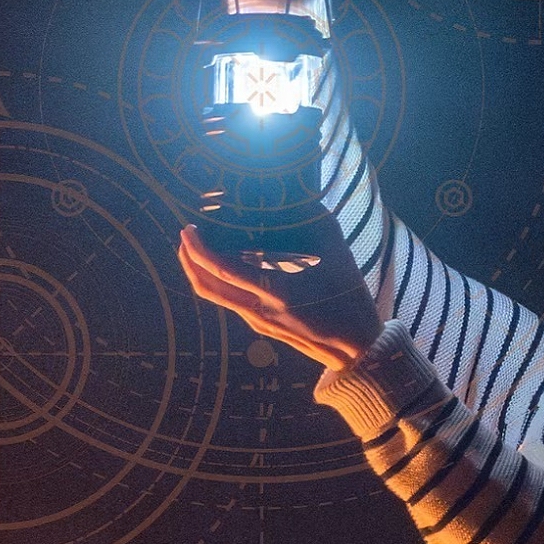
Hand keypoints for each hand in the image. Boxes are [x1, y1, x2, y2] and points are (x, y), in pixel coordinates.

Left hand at [178, 215, 381, 370]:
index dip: (198, 248)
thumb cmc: (350, 301)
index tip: (189, 228)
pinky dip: (220, 281)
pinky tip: (228, 264)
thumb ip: (314, 220)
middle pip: (206, 286)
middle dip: (188, 258)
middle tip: (187, 234)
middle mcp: (259, 310)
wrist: (357, 350)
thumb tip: (297, 193)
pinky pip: (230, 301)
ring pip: (215, 296)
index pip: (221, 268)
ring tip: (200, 247)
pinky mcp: (262, 327)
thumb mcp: (338, 253)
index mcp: (275, 290)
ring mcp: (258, 322)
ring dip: (200, 271)